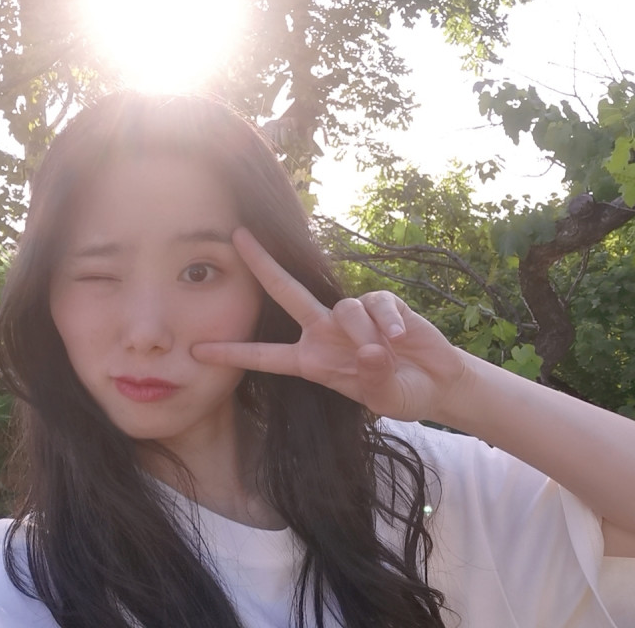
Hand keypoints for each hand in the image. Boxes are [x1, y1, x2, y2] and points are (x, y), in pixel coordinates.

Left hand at [191, 228, 468, 420]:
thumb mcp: (383, 398)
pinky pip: (375, 304)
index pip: (266, 356)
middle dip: (262, 264)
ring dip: (362, 332)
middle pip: (286, 293)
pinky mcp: (381, 303)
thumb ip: (373, 378)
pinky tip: (399, 336)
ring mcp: (351, 316)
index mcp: (313, 361)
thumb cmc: (400, 392)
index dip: (234, 352)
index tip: (198, 350)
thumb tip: (369, 350)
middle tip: (237, 238)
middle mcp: (325, 332)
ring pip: (343, 308)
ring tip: (384, 352)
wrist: (436, 382)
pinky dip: (387, 321)